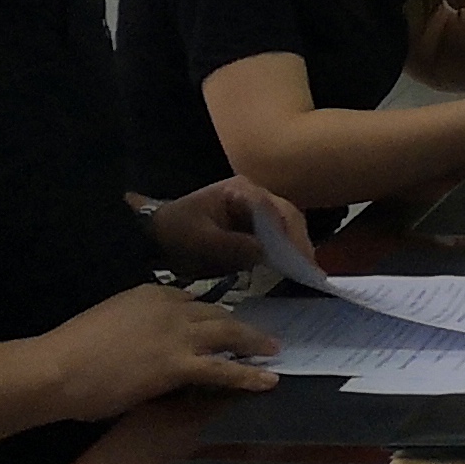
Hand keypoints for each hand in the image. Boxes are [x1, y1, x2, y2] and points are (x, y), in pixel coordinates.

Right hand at [39, 282, 277, 418]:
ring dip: (254, 342)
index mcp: (150, 293)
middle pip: (215, 312)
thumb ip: (134, 325)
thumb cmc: (71, 351)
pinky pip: (223, 368)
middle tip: (259, 335)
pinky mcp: (178, 364)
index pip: (190, 301)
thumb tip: (147, 341)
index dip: (207, 316)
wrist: (57, 368)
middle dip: (239, 324)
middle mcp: (170, 306)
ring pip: (227, 333)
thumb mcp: (109, 321)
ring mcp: (177, 333)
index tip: (217, 326)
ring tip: (273, 351)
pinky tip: (267, 380)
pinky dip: (248, 374)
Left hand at [145, 176, 312, 278]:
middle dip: (300, 242)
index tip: (303, 263)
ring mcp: (252, 206)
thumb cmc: (176, 234)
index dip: (293, 238)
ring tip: (306, 272)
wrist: (153, 235)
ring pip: (285, 223)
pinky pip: (275, 232)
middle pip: (288, 215)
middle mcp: (253, 193)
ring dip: (295, 245)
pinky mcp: (249, 221)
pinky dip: (284, 248)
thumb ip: (234, 246)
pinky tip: (289, 266)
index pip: (277, 212)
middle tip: (311, 272)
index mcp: (241, 191)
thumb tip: (266, 253)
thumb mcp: (201, 242)